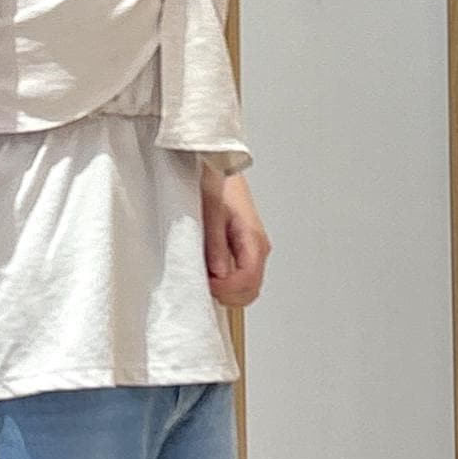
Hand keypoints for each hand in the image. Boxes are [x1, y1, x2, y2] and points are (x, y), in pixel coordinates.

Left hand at [201, 166, 270, 308]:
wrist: (214, 165)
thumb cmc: (214, 182)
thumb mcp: (210, 209)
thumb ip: (215, 243)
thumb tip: (220, 274)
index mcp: (253, 239)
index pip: (248, 282)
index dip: (225, 290)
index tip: (204, 283)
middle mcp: (256, 248)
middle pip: (249, 291)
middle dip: (225, 293)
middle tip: (201, 281)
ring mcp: (251, 251)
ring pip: (244, 287)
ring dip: (222, 288)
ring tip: (202, 272)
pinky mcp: (242, 251)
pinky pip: (237, 277)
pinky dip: (222, 282)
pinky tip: (206, 269)